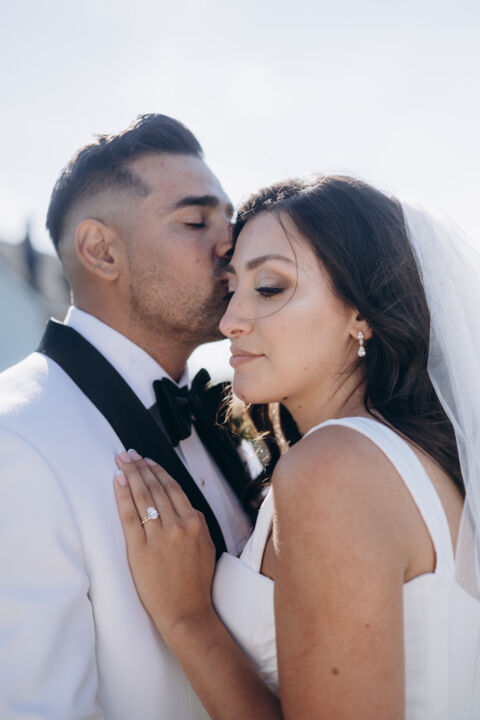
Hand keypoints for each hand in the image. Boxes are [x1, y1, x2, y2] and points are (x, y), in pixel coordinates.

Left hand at [114, 450, 215, 642]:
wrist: (186, 612)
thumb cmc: (197, 582)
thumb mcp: (206, 546)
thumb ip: (195, 523)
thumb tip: (181, 504)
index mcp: (195, 522)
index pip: (173, 489)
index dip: (158, 472)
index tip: (148, 460)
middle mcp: (178, 525)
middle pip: (155, 488)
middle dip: (141, 467)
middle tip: (129, 453)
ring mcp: (159, 537)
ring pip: (142, 497)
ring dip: (131, 475)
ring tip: (122, 460)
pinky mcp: (140, 549)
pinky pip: (129, 516)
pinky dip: (122, 495)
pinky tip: (118, 481)